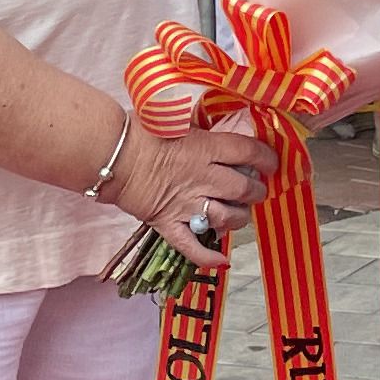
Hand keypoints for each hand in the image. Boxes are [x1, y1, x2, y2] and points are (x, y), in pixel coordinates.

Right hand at [108, 121, 275, 273]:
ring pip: (226, 217)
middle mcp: (202, 178)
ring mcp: (186, 204)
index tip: (271, 162)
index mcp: (205, 148)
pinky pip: (191, 246)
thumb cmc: (139, 130)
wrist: (109, 154)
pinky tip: (221, 260)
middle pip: (243, 188)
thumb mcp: (175, 119)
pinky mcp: (168, 223)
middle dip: (257, 191)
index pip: (248, 152)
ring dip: (240, 218)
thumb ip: (198, 128)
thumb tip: (215, 127)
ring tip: (241, 214)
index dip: (266, 158)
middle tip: (257, 190)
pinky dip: (208, 257)